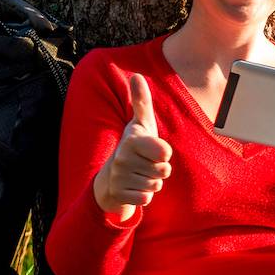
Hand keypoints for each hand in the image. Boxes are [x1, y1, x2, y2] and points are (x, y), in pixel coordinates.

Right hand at [93, 73, 173, 217]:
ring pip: (156, 185)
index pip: (165, 152)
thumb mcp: (140, 124)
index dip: (165, 154)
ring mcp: (120, 178)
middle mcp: (123, 158)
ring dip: (153, 182)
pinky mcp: (120, 195)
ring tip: (140, 174)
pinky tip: (134, 187)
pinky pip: (146, 198)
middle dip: (160, 169)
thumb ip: (142, 101)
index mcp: (132, 140)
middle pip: (163, 170)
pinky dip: (145, 195)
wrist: (110, 176)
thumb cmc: (134, 146)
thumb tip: (136, 76)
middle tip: (146, 163)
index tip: (155, 150)